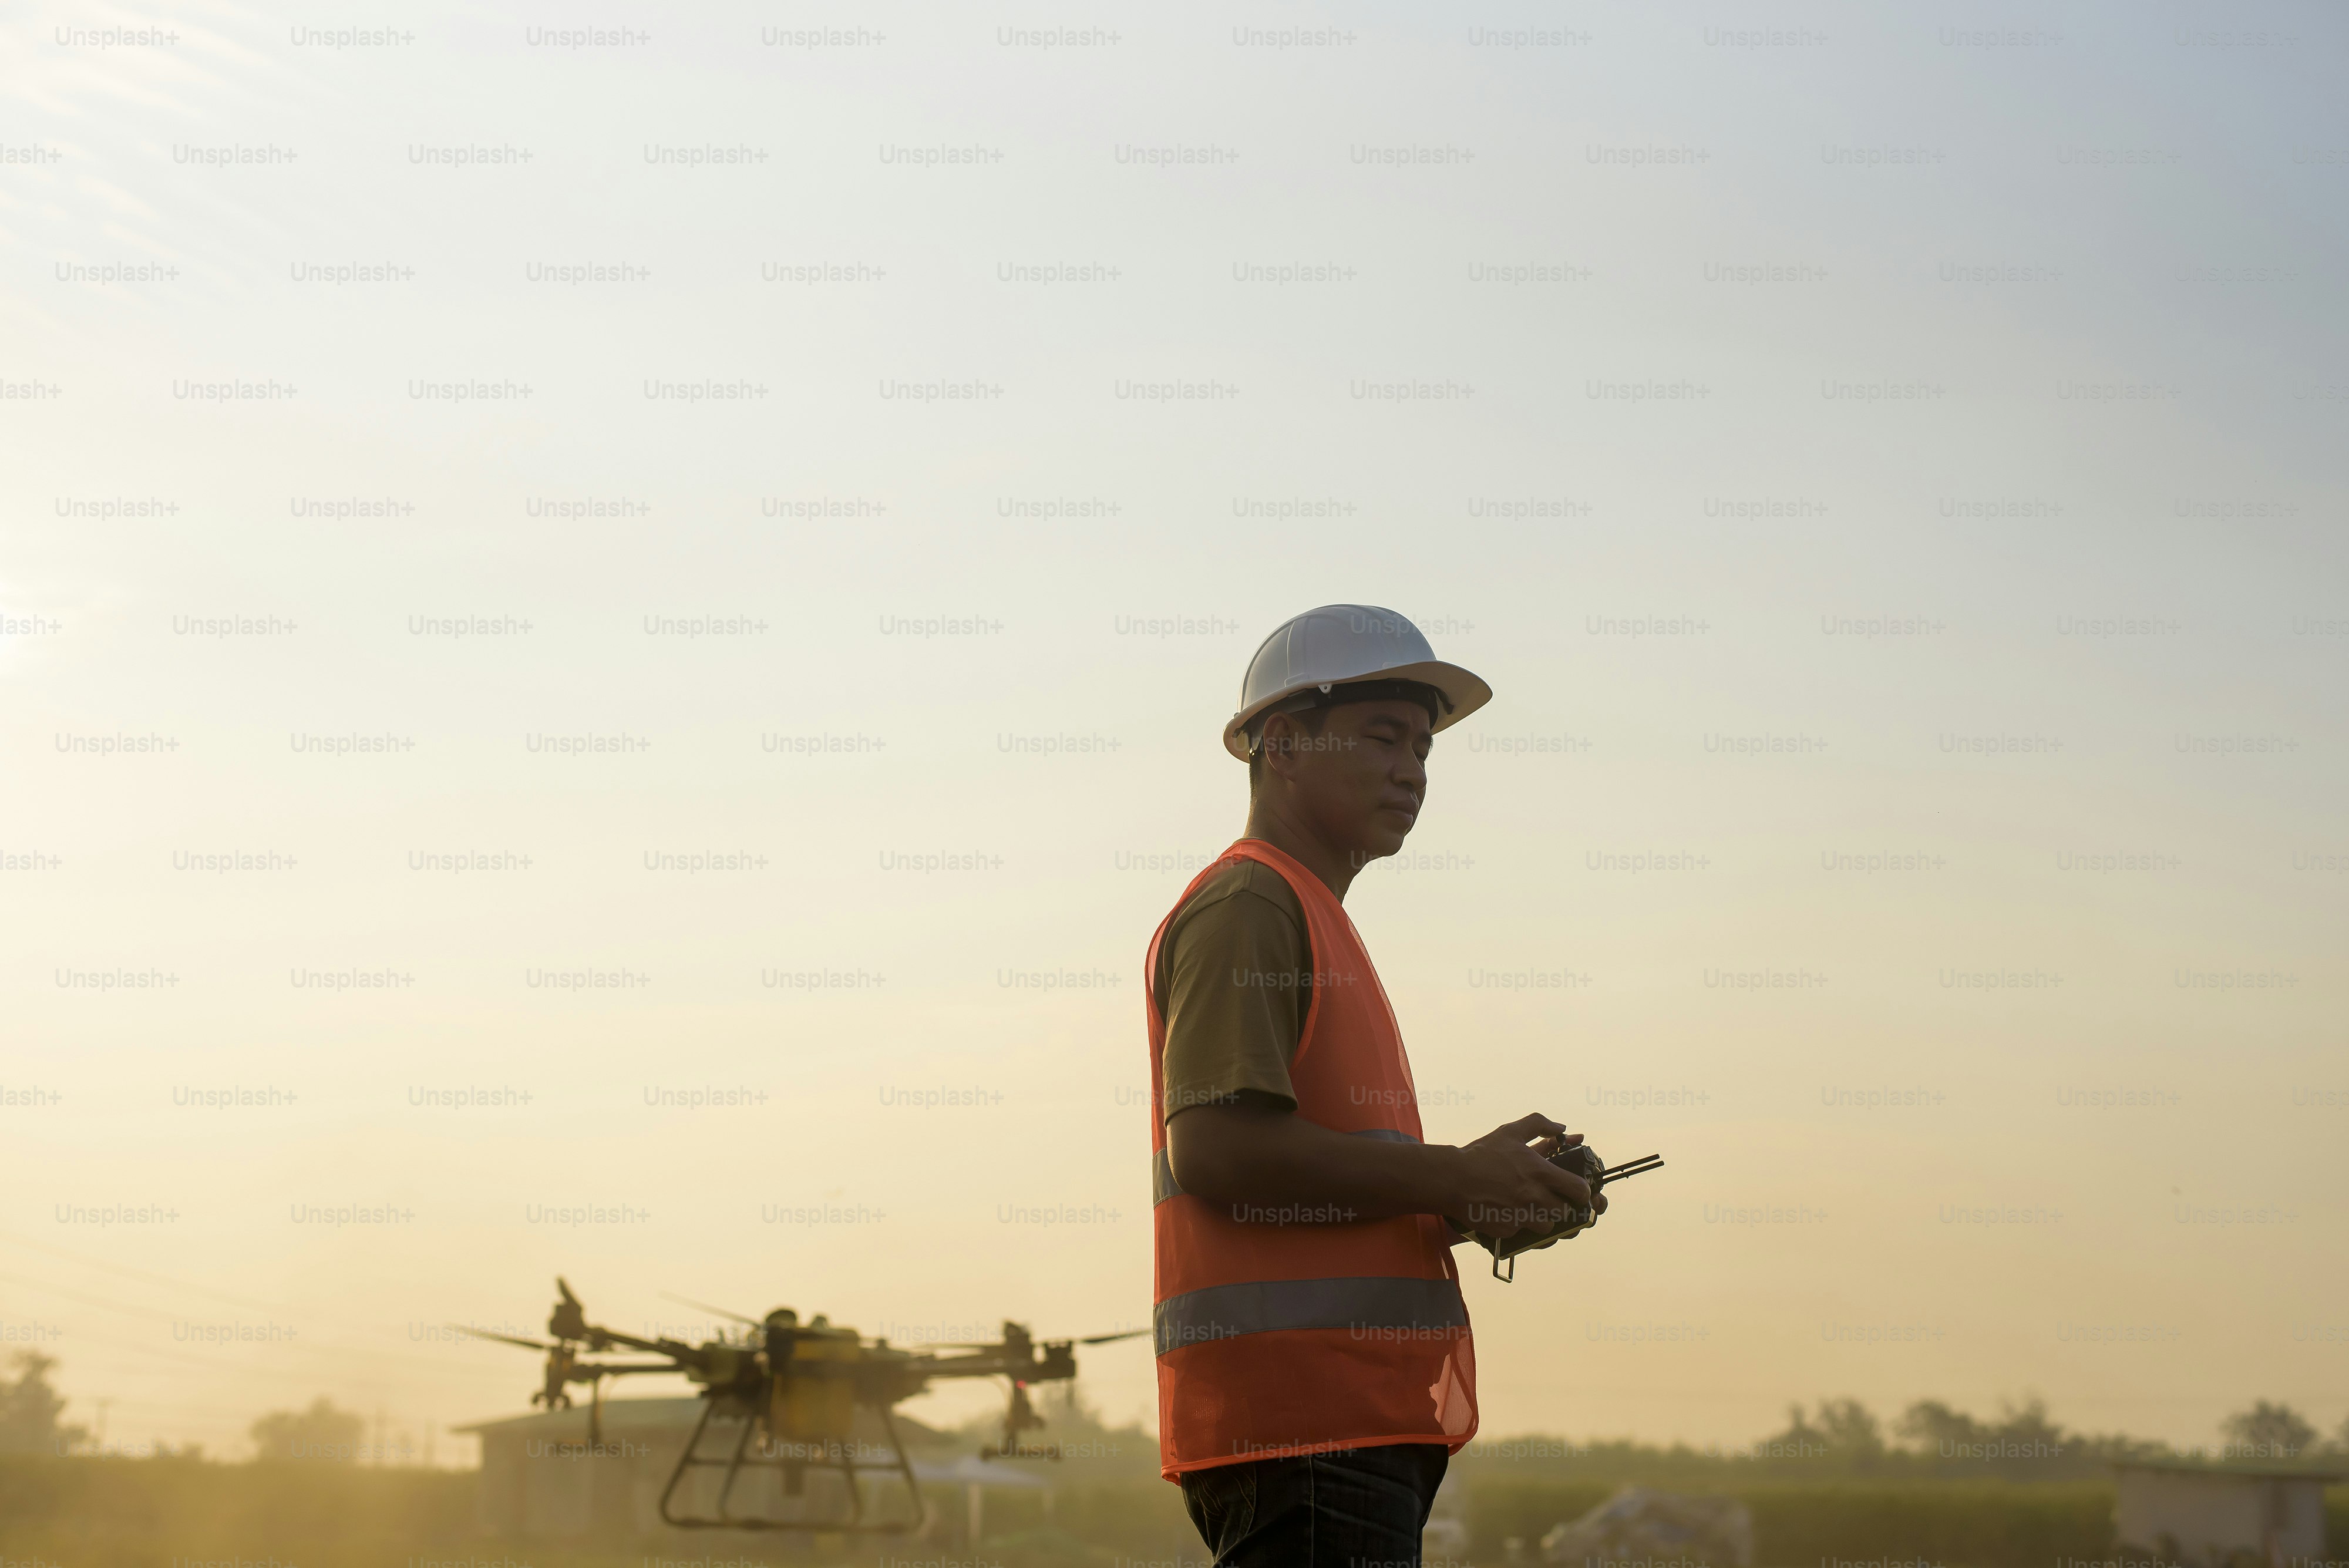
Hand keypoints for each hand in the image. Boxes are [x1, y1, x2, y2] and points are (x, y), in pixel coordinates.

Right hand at [1443, 1113, 1603, 1244]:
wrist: (1451, 1179)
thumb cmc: (1481, 1154)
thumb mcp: (1510, 1132)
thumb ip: (1539, 1125)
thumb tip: (1562, 1127)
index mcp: (1540, 1173)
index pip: (1579, 1191)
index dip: (1583, 1192)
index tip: (1577, 1190)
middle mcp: (1534, 1197)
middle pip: (1566, 1212)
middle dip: (1561, 1205)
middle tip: (1550, 1197)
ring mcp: (1521, 1217)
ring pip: (1547, 1227)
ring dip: (1542, 1218)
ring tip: (1529, 1207)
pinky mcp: (1507, 1231)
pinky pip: (1523, 1234)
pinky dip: (1519, 1225)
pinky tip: (1508, 1213)